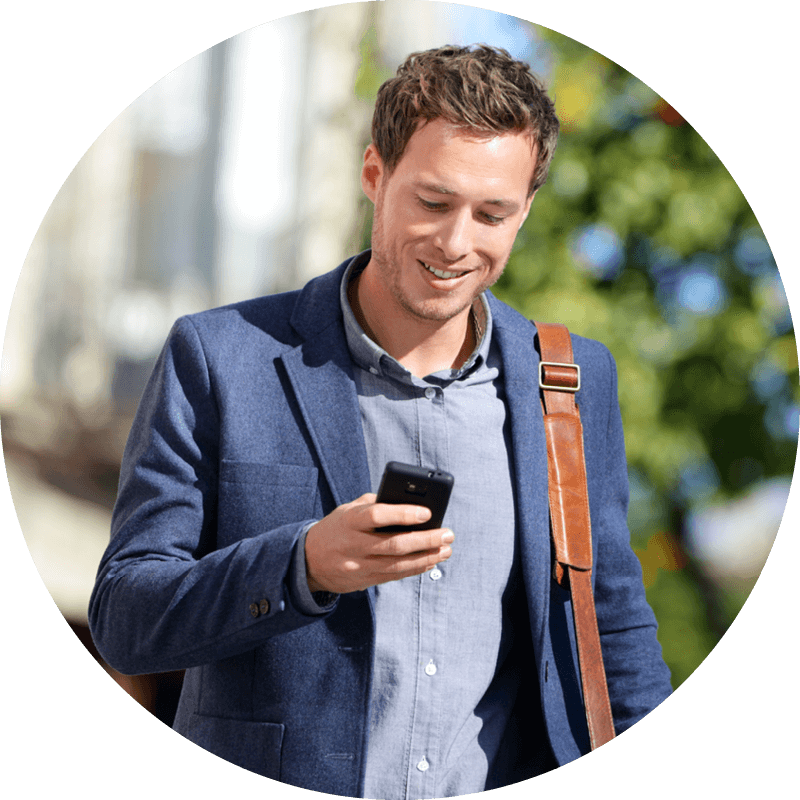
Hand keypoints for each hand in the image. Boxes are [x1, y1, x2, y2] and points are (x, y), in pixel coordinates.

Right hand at [304, 493, 453, 593]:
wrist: (309, 561)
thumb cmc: (337, 527)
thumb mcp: (349, 509)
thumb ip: (375, 504)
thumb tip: (410, 503)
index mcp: (349, 521)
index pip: (378, 516)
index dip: (404, 514)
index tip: (428, 512)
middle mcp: (354, 545)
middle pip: (395, 545)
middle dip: (426, 540)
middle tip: (447, 533)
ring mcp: (359, 566)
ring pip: (398, 565)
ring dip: (427, 557)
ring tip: (446, 549)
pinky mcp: (365, 580)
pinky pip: (395, 576)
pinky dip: (416, 569)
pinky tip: (431, 561)